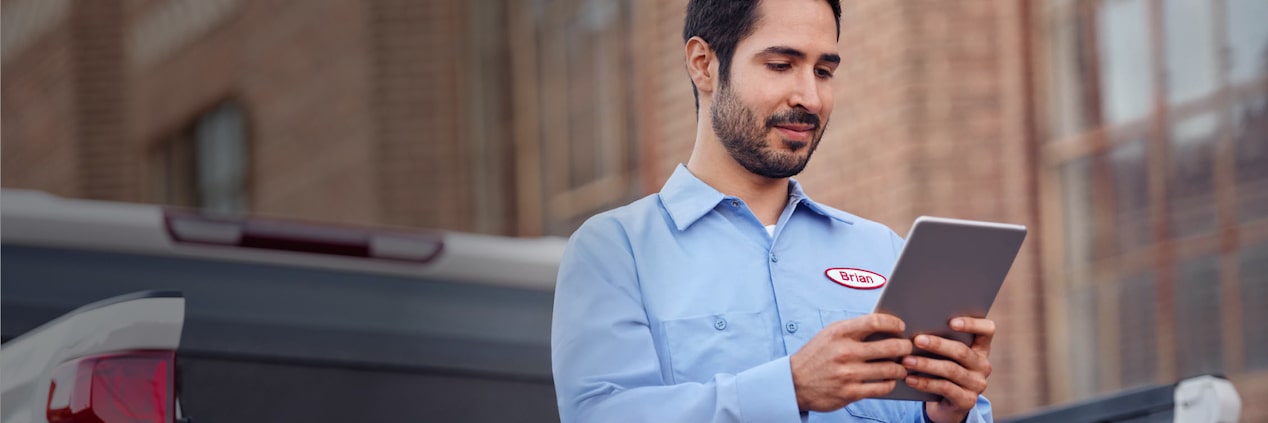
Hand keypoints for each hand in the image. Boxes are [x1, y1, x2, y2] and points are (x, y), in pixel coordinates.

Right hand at [790, 314, 912, 411]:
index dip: (894, 323)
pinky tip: (889, 380)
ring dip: (901, 368)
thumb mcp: (829, 335)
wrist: (794, 383)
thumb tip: (886, 326)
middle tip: (907, 348)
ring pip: (891, 369)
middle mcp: (845, 352)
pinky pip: (883, 387)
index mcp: (840, 332)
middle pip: (890, 347)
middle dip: (905, 347)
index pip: (876, 322)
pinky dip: (890, 383)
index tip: (901, 326)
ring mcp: (848, 373)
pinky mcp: (851, 393)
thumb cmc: (817, 355)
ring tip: (901, 366)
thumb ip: (854, 329)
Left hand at [901, 317, 994, 422]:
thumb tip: (915, 326)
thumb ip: (938, 339)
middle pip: (962, 351)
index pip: (987, 330)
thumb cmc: (940, 371)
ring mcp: (977, 384)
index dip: (972, 324)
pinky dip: (924, 383)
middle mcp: (983, 365)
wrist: (944, 406)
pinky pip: (944, 388)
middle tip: (916, 340)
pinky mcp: (967, 400)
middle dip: (937, 344)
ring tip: (906, 360)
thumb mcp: (943, 355)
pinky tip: (909, 379)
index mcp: (980, 348)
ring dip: (926, 364)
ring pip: (951, 370)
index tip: (951, 322)